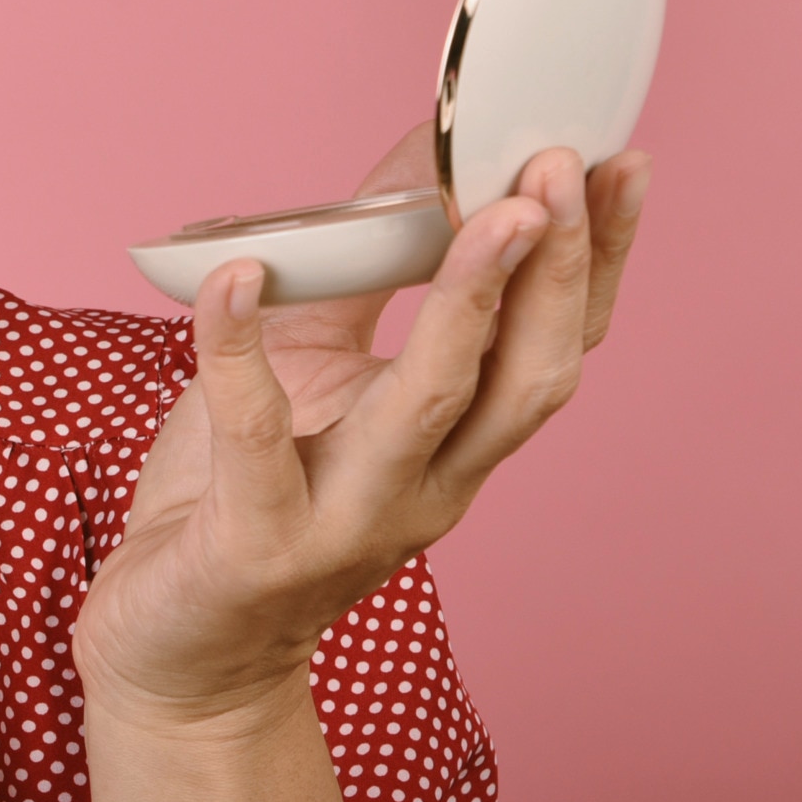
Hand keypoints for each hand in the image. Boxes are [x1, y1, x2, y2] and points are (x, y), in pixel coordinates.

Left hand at [73, 126, 646, 801]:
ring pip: (429, 407)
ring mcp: (346, 519)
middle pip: (525, 378)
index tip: (618, 163)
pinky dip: (240, 346)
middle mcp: (425, 488)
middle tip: (560, 168)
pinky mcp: (257, 542)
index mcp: (453, 445)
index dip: (597, 261)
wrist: (182, 650)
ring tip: (483, 210)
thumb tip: (414, 151)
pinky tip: (237, 274)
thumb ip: (362, 268)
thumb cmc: (242, 488)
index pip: (554, 348)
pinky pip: (254, 433)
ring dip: (468, 303)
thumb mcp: (312, 361)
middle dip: (556, 270)